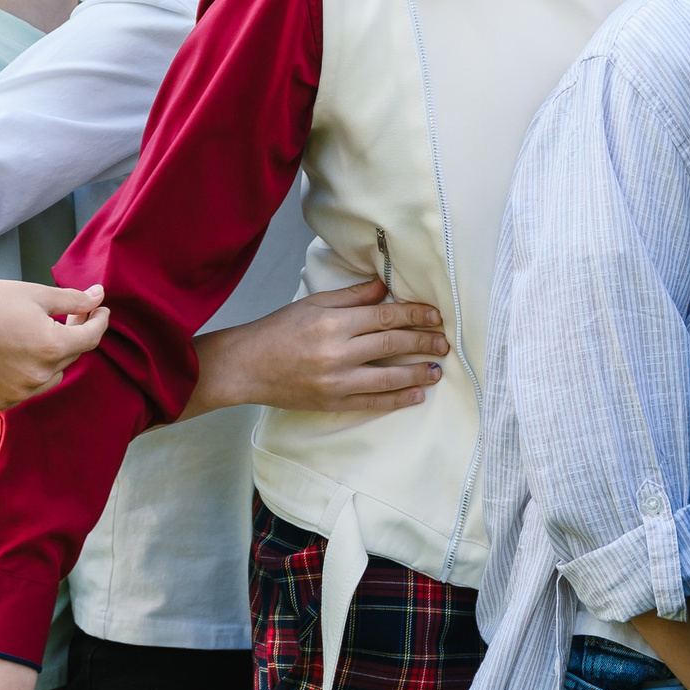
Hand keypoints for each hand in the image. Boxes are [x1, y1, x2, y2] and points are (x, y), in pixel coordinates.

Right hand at [0, 261, 108, 411]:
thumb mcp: (36, 293)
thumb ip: (72, 300)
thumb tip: (99, 296)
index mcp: (52, 347)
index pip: (91, 338)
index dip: (98, 320)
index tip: (98, 309)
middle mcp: (38, 376)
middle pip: (71, 356)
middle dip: (73, 335)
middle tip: (68, 316)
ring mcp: (17, 394)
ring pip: (51, 376)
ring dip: (52, 358)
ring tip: (38, 335)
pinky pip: (27, 390)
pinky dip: (29, 374)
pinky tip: (16, 354)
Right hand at [187, 279, 447, 415]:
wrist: (245, 366)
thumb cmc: (276, 331)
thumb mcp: (313, 304)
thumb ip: (352, 297)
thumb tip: (384, 287)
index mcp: (334, 322)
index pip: (386, 315)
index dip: (415, 314)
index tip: (435, 315)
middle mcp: (338, 352)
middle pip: (392, 343)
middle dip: (423, 342)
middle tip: (444, 342)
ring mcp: (336, 380)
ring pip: (388, 376)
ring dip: (417, 373)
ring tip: (437, 370)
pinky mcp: (332, 402)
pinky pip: (372, 402)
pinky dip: (397, 399)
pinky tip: (415, 395)